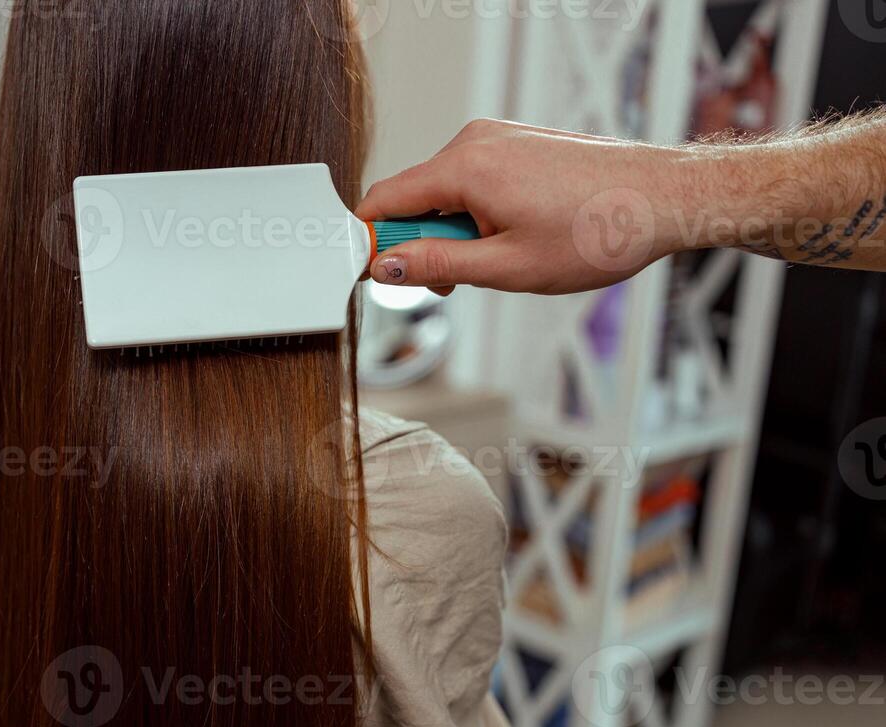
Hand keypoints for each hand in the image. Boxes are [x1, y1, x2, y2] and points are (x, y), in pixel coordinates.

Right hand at [357, 119, 696, 295]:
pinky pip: (472, 180)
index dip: (368, 242)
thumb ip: (436, 265)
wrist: (666, 198)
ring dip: (454, 231)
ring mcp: (497, 137)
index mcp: (465, 168)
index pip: (382, 201)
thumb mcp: (506, 267)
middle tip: (457, 282)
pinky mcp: (516, 142)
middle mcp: (475, 141)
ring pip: (443, 192)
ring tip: (501, 257)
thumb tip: (385, 265)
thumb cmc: (598, 231)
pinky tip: (515, 234)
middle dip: (421, 243)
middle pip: (413, 198)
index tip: (374, 275)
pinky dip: (477, 213)